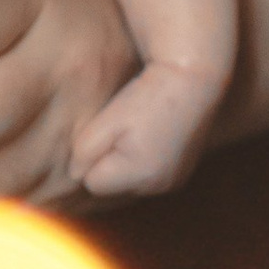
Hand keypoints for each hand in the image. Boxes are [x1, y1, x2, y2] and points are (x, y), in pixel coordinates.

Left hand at [69, 60, 219, 198]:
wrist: (192, 82)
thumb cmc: (146, 96)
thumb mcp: (107, 121)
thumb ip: (84, 151)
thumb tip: (75, 173)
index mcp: (139, 175)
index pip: (92, 183)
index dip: (93, 156)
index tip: (107, 129)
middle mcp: (158, 186)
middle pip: (111, 186)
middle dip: (108, 162)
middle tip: (122, 127)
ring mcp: (172, 182)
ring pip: (128, 182)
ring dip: (125, 163)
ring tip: (137, 130)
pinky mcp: (180, 175)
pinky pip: (145, 177)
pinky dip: (141, 162)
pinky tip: (149, 137)